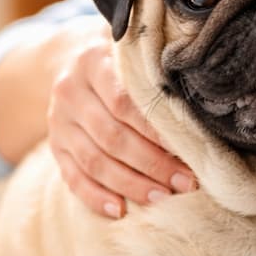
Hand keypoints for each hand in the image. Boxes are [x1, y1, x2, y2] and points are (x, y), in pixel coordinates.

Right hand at [47, 21, 196, 217]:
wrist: (71, 55)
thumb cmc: (121, 55)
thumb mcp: (134, 44)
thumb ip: (157, 58)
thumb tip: (201, 81)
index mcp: (92, 61)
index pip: (124, 103)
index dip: (156, 131)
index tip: (189, 149)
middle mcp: (69, 91)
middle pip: (112, 136)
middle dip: (152, 164)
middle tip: (185, 182)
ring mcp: (58, 121)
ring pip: (94, 161)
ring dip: (131, 184)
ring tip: (163, 198)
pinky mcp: (55, 145)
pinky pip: (72, 177)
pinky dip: (95, 197)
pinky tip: (119, 211)